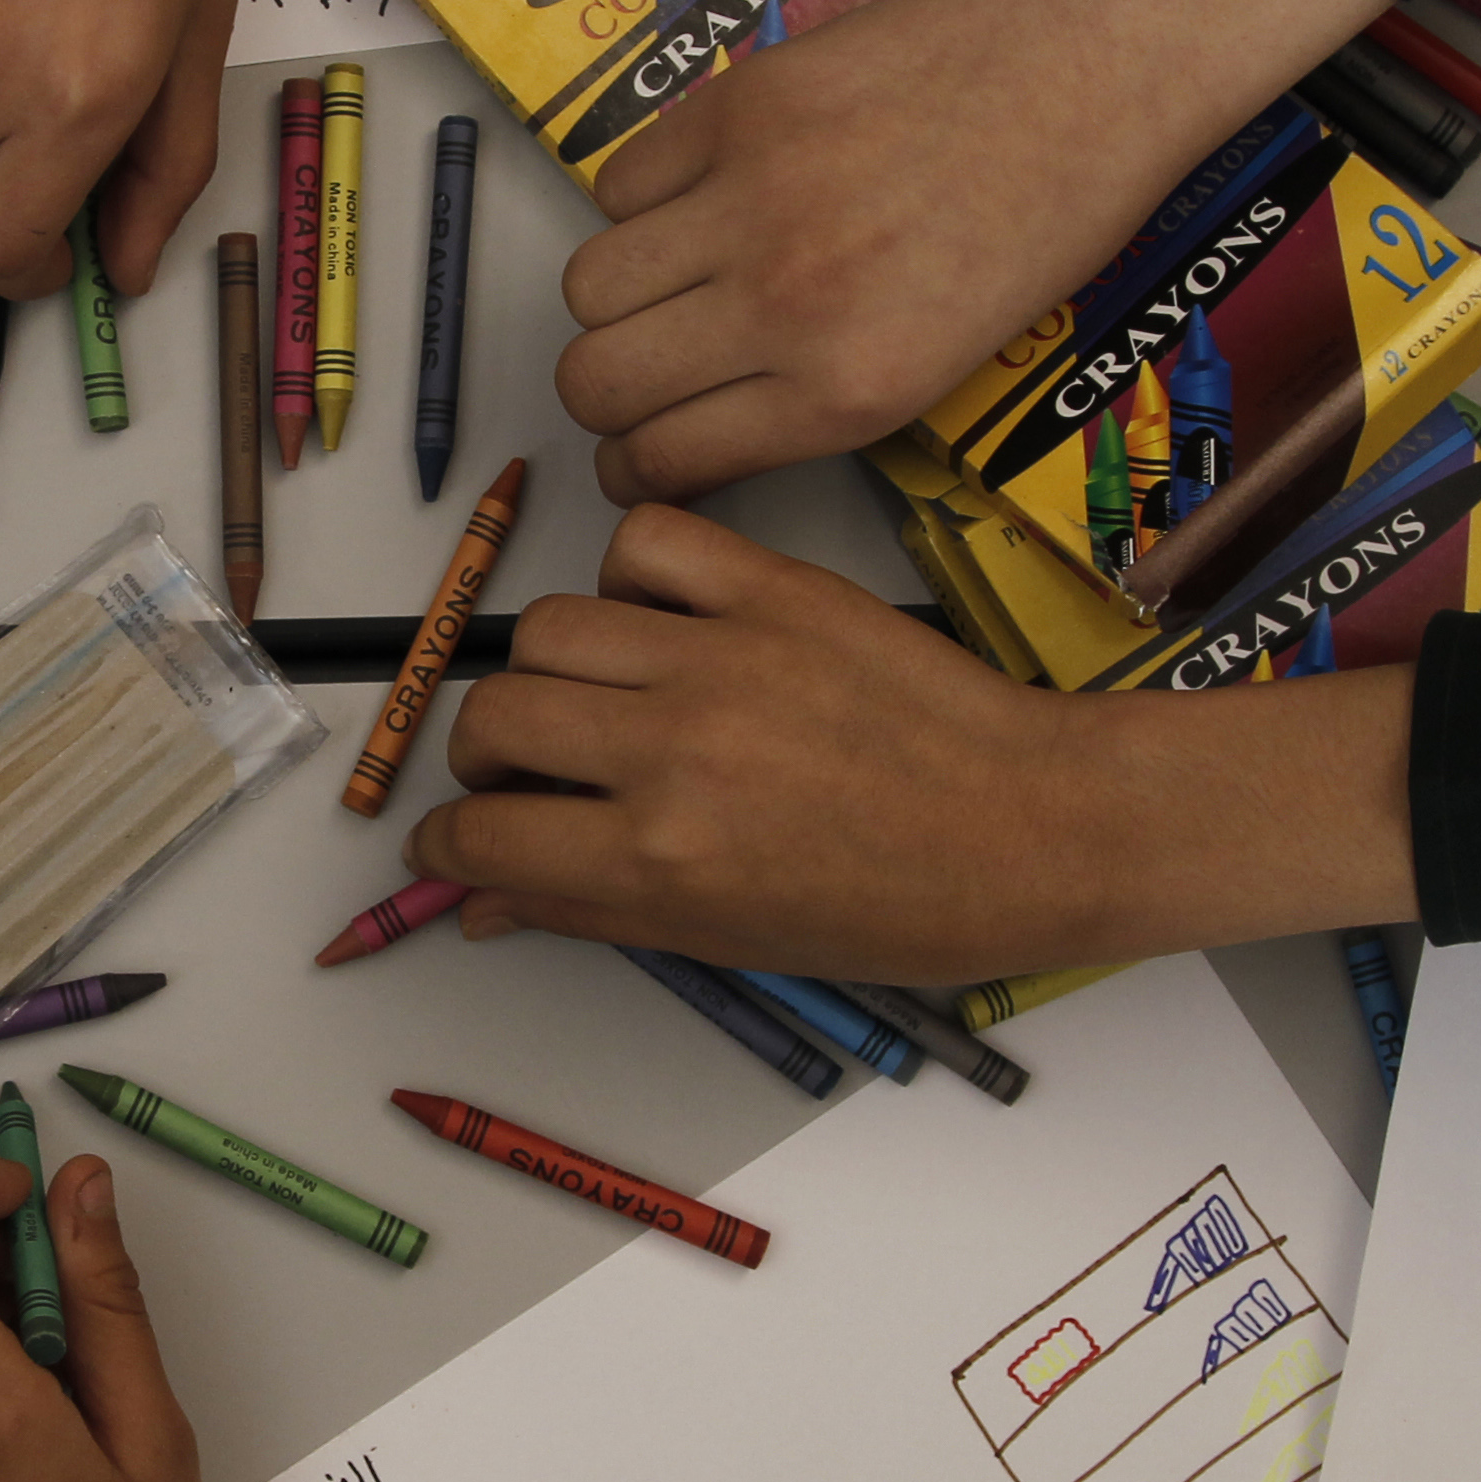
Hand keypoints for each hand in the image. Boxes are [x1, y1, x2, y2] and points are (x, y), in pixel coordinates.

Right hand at [408, 505, 1415, 981]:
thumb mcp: (731, 940)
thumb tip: (479, 905)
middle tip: (528, 774)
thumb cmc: (898, 907)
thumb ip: (591, 912)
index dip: (448, 845)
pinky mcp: (774, 587)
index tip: (460, 842)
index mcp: (661, 858)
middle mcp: (674, 750)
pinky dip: (630, 574)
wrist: (1032, 828)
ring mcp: (723, 656)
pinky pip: (646, 541)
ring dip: (549, 667)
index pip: (478, 833)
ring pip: (549, 625)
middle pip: (492, 717)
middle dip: (486, 757)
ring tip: (597, 695)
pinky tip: (659, 620)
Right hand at [564, 0, 1386, 503]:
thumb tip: (709, 428)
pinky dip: (643, 202)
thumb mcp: (941, 363)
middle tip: (639, 374)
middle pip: (594, 380)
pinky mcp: (735, 108)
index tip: (636, 453)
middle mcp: (782, 307)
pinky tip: (700, 196)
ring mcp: (749, 201)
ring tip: (667, 280)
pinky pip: (620, 182)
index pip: (660, 460)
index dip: (630, 467)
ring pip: (585, 287)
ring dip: (614, 300)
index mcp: (848, 390)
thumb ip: (815, 402)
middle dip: (604, 396)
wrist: (1088, 61)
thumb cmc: (1045, 215)